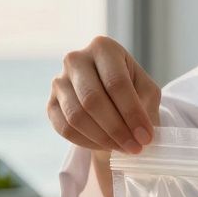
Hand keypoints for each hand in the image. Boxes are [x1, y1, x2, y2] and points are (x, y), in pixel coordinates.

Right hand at [47, 36, 160, 154]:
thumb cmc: (132, 90)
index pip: (116, 83)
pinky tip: (105, 147)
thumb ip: (145, 107)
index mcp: (103, 48)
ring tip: (123, 148)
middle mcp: (76, 59)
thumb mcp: (146, 91)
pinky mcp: (51, 103)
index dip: (132, 113)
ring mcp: (59, 81)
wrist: (109, 97)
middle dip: (117, 129)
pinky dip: (87, 143)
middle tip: (135, 148)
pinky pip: (65, 129)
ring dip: (103, 139)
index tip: (145, 137)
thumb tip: (140, 133)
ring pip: (77, 116)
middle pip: (93, 99)